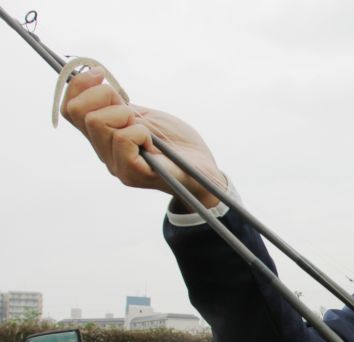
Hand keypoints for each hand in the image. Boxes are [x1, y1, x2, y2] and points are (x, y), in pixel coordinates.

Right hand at [61, 67, 224, 207]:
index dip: (78, 85)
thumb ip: (118, 104)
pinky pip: (122, 139)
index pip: (69, 109)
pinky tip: (153, 143)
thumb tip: (95, 78)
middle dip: (107, 97)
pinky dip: (140, 132)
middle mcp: (104, 152)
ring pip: (98, 122)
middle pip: (80, 112)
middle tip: (134, 112)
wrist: (203, 171)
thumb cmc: (177, 143)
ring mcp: (116, 165)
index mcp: (103, 137)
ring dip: (127, 115)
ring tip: (146, 130)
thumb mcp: (144, 116)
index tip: (100, 74)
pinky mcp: (132, 174)